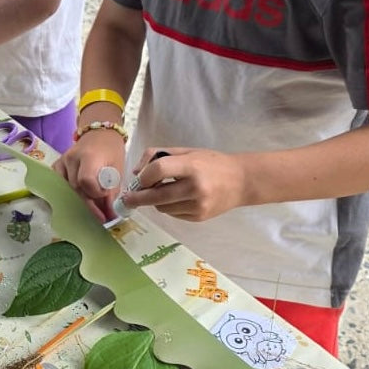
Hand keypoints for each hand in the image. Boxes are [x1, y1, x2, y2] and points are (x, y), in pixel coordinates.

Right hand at [54, 129, 127, 222]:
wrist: (100, 134)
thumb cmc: (111, 151)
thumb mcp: (117, 169)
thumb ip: (112, 191)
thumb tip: (110, 214)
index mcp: (89, 156)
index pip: (86, 181)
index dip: (95, 192)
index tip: (105, 195)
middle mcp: (72, 158)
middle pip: (76, 188)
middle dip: (89, 203)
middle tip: (102, 215)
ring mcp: (62, 161)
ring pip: (67, 188)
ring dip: (80, 199)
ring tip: (93, 207)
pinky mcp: (57, 165)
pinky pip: (59, 184)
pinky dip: (68, 192)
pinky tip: (78, 198)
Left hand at [119, 147, 247, 221]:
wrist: (242, 181)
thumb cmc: (212, 163)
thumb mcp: (188, 152)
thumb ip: (160, 156)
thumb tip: (136, 172)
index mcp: (192, 166)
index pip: (159, 170)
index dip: (144, 176)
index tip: (139, 179)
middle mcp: (195, 188)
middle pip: (156, 196)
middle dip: (137, 198)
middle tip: (127, 199)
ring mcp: (198, 205)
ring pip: (162, 207)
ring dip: (155, 201)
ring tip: (161, 192)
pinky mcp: (199, 217)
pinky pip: (173, 214)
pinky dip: (169, 207)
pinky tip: (177, 199)